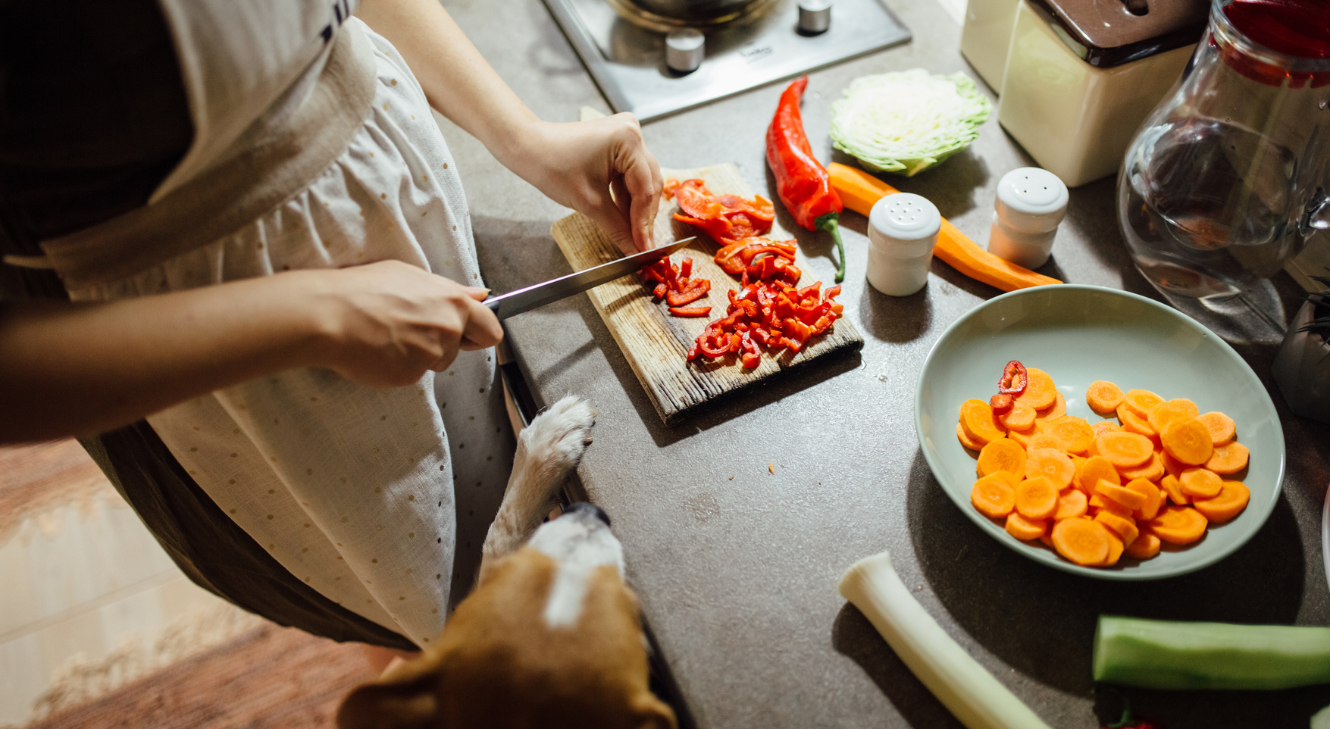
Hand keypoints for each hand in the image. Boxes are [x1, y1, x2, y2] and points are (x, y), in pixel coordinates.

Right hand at [303, 260, 503, 386]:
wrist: (328, 314)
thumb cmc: (363, 288)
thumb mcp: (410, 275)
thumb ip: (449, 290)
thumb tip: (479, 295)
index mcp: (453, 303)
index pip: (490, 328)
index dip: (481, 332)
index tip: (471, 334)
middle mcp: (447, 330)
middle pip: (458, 348)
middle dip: (444, 343)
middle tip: (413, 331)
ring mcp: (429, 356)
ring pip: (433, 361)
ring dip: (417, 354)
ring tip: (387, 334)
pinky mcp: (409, 376)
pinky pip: (410, 373)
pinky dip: (397, 365)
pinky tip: (377, 349)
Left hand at [506, 115, 664, 256]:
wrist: (528, 147)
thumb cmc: (551, 166)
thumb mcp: (589, 203)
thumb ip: (618, 229)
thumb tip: (636, 252)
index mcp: (628, 140)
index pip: (645, 190)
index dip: (644, 224)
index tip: (645, 250)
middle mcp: (633, 132)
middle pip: (648, 184)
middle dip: (643, 217)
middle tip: (642, 246)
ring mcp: (626, 135)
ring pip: (641, 181)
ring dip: (636, 208)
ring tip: (633, 236)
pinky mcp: (619, 143)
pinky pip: (630, 174)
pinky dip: (627, 196)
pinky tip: (624, 217)